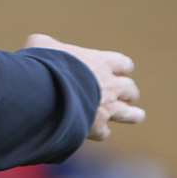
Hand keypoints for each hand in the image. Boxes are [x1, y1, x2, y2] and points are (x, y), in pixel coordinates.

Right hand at [25, 33, 143, 140]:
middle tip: (121, 94)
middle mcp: (110, 85)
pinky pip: (104, 133)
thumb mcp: (40, 45)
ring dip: (132, 114)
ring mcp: (106, 107)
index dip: (120, 67)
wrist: (47, 91)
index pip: (123, 64)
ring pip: (130, 113)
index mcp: (101, 63)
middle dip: (128, 92)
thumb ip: (46, 44)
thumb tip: (40, 44)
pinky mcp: (96, 126)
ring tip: (136, 115)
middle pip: (130, 89)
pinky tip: (93, 131)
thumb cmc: (45, 64)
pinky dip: (100, 132)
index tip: (115, 70)